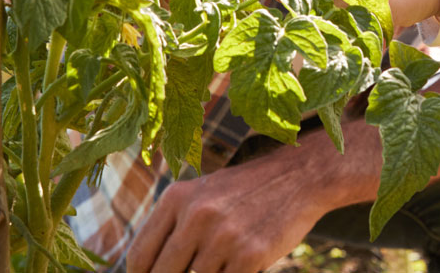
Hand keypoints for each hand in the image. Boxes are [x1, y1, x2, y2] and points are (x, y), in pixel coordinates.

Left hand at [124, 153, 330, 272]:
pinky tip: (239, 265)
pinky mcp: (250, 254)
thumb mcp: (202, 194)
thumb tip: (147, 269)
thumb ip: (173, 225)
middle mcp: (196, 215)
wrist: (298, 176)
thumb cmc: (245, 191)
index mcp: (177, 197)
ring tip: (223, 258)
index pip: (140, 255)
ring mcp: (224, 236)